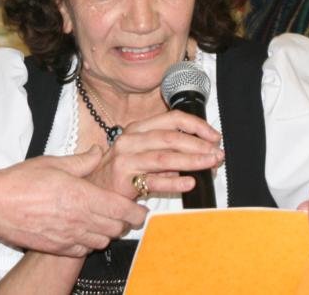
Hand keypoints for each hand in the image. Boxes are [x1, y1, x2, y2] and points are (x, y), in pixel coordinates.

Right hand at [0, 148, 147, 256]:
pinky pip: (83, 250)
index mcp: (82, 196)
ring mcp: (68, 237)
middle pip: (116, 229)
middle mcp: (79, 220)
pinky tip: (83, 231)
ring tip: (103, 220)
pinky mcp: (57, 247)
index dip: (137, 212)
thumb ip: (83, 160)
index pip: (121, 210)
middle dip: (124, 222)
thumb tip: (99, 151)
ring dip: (107, 232)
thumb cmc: (22, 180)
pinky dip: (89, 242)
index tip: (142, 210)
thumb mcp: (54, 162)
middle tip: (123, 212)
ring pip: (102, 241)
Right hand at [87, 110, 223, 196]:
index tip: (214, 136)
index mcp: (137, 129)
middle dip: (199, 145)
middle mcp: (130, 140)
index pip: (171, 119)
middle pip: (170, 137)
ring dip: (191, 160)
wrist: (91, 190)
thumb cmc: (118, 173)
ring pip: (164, 157)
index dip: (196, 126)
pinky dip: (173, 182)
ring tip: (210, 164)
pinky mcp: (123, 179)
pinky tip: (189, 183)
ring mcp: (125, 158)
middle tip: (217, 154)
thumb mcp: (142, 155)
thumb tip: (199, 155)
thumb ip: (166, 153)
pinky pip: (153, 180)